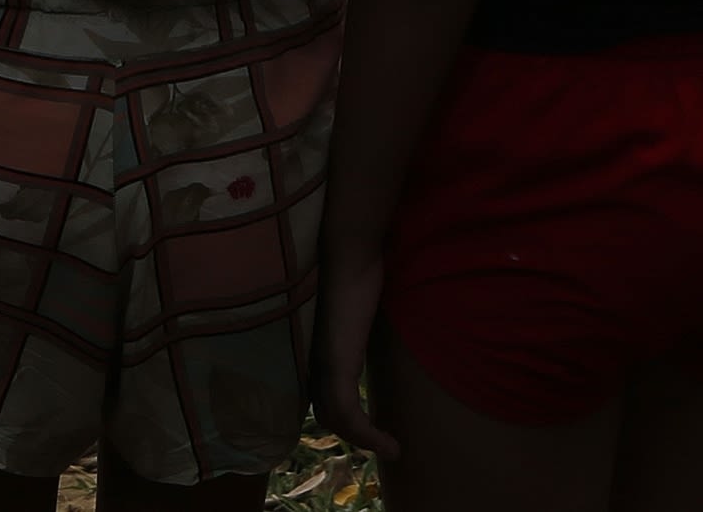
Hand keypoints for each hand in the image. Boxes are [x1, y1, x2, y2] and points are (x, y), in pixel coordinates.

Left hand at [317, 238, 401, 461]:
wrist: (348, 252)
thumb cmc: (355, 271)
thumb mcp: (356, 309)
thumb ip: (356, 325)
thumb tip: (371, 327)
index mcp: (314, 348)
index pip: (318, 395)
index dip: (340, 417)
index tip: (366, 429)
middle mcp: (311, 359)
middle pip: (325, 412)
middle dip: (353, 434)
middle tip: (382, 444)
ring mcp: (322, 363)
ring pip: (336, 418)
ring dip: (364, 440)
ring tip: (390, 449)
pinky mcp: (337, 364)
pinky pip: (348, 413)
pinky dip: (368, 435)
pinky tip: (390, 443)